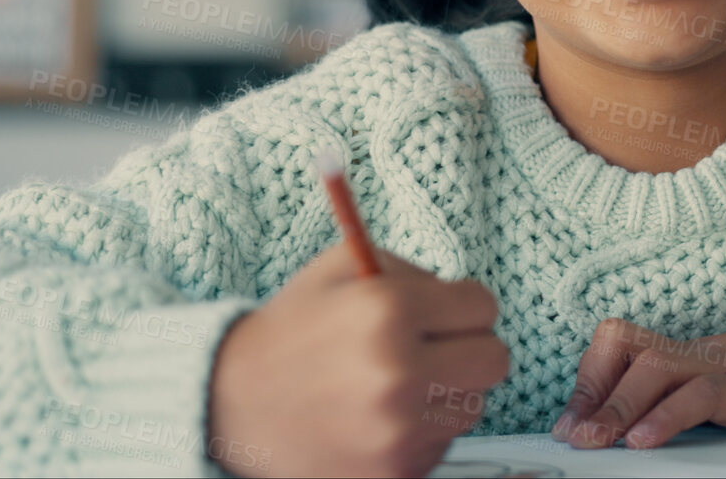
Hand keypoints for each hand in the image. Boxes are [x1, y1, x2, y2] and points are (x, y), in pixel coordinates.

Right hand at [207, 244, 510, 477]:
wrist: (230, 403)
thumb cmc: (293, 328)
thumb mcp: (344, 268)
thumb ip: (412, 271)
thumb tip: (464, 298)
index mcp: (388, 310)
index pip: (483, 306)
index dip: (463, 305)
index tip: (444, 311)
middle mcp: (399, 373)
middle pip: (495, 360)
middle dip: (469, 347)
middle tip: (436, 347)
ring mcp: (398, 431)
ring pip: (473, 405)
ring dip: (446, 391)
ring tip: (398, 383)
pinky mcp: (394, 473)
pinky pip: (443, 444)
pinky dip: (422, 431)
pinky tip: (381, 417)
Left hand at [551, 314, 725, 449]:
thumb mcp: (697, 393)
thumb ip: (658, 406)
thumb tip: (605, 435)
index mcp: (673, 352)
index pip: (615, 345)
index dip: (587, 379)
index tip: (568, 423)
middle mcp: (689, 352)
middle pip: (626, 351)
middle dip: (591, 395)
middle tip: (573, 436)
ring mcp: (717, 365)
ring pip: (655, 368)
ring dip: (617, 406)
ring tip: (596, 440)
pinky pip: (700, 394)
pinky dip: (667, 416)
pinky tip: (645, 440)